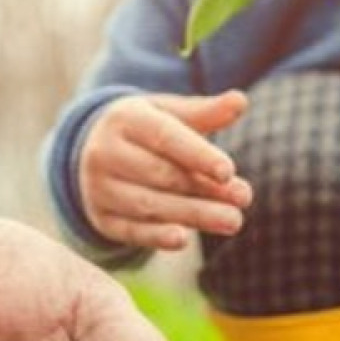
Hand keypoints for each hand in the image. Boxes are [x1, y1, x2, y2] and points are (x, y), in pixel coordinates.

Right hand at [81, 91, 252, 248]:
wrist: (94, 152)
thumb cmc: (146, 131)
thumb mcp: (169, 114)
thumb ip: (205, 112)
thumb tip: (241, 101)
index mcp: (125, 119)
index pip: (165, 138)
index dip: (198, 155)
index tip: (229, 171)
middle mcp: (106, 153)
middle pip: (161, 175)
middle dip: (205, 189)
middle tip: (244, 199)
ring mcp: (100, 188)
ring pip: (149, 205)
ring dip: (194, 215)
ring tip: (233, 221)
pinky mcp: (102, 218)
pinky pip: (131, 231)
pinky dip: (156, 236)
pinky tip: (183, 240)